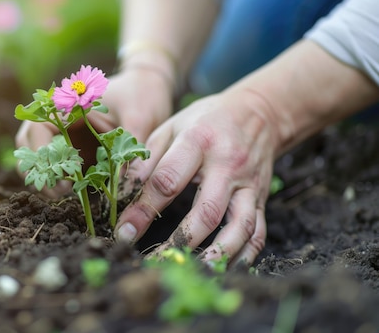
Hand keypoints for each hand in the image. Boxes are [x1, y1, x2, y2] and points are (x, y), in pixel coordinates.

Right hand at [15, 67, 172, 194]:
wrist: (148, 88)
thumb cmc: (142, 96)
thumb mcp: (139, 119)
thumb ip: (129, 145)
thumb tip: (120, 180)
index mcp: (69, 103)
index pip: (37, 125)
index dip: (39, 149)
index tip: (56, 172)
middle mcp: (59, 117)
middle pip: (27, 142)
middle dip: (37, 168)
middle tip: (59, 190)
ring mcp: (63, 132)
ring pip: (36, 155)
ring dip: (43, 176)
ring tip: (64, 192)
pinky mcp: (72, 146)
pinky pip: (53, 163)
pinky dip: (56, 178)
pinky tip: (71, 190)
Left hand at [116, 90, 278, 265]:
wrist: (258, 112)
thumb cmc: (205, 120)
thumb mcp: (171, 126)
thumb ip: (147, 157)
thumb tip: (122, 190)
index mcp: (198, 142)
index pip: (167, 181)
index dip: (143, 210)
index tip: (124, 233)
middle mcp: (228, 165)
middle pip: (206, 211)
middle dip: (180, 241)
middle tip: (154, 261)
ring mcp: (249, 184)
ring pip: (239, 226)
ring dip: (218, 255)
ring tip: (194, 272)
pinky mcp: (262, 198)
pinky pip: (258, 231)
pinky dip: (245, 254)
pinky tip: (228, 269)